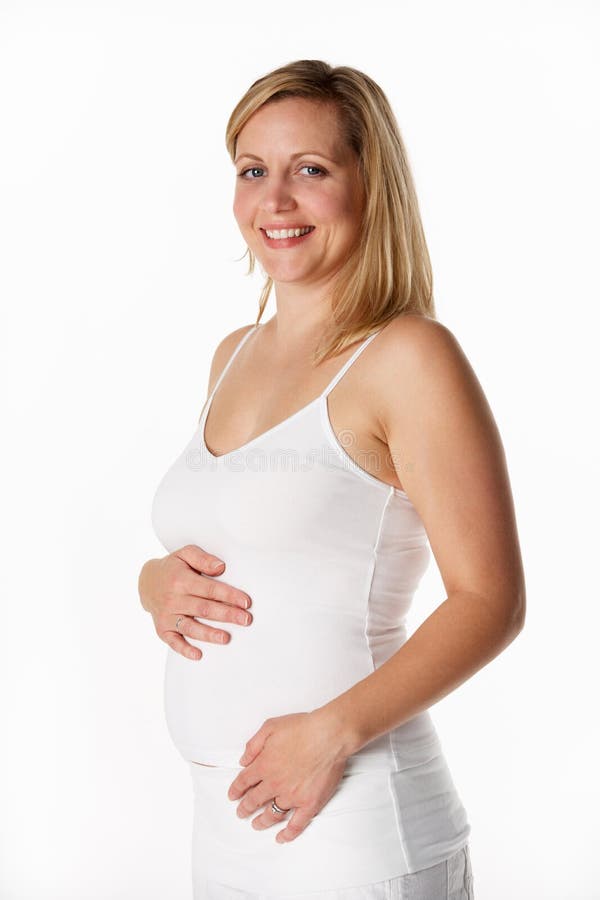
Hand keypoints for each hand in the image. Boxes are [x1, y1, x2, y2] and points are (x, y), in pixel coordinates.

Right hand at [137, 545, 252, 659]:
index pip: (210, 589)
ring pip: (190, 627)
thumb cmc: (172, 568)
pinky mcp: (162, 629)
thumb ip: (203, 558)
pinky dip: (184, 649)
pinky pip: (173, 641)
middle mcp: (173, 599)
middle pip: (204, 609)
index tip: (246, 602)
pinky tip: (198, 654)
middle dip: (227, 615)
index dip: (229, 595)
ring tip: (226, 638)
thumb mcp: (185, 554)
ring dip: (209, 634)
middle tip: (245, 620)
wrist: (147, 582)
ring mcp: (167, 616)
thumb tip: (221, 567)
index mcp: (181, 580)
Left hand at [227, 710, 348, 843]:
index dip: (236, 790)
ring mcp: (292, 796)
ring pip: (272, 814)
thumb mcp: (270, 726)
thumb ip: (253, 744)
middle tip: (241, 812)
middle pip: (254, 800)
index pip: (244, 782)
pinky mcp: (309, 803)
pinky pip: (297, 824)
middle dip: (245, 807)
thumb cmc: (302, 727)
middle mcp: (275, 783)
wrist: (329, 735)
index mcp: (264, 765)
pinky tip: (282, 837)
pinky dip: (288, 833)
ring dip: (262, 821)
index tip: (233, 796)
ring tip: (256, 824)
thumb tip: (243, 760)